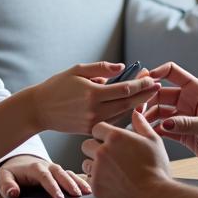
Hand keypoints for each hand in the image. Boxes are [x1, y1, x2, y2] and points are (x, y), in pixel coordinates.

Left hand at [0, 155, 90, 197]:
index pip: (43, 175)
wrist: (18, 163)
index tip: (58, 197)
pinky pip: (72, 175)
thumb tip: (13, 193)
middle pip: (60, 173)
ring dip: (78, 182)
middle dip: (69, 183)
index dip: (51, 185)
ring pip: (68, 173)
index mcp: (34, 167)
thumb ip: (6, 185)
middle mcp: (47, 166)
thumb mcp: (4, 177)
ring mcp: (55, 169)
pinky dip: (81, 180)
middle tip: (77, 195)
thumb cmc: (13, 172)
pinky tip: (90, 188)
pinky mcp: (61, 173)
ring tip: (88, 192)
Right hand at [30, 62, 157, 135]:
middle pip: (128, 103)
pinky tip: (132, 107)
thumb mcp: (77, 70)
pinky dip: (124, 114)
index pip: (124, 89)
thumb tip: (123, 67)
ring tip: (148, 95)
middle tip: (157, 87)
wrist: (39, 109)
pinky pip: (113, 122)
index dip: (141, 83)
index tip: (151, 77)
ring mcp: (93, 123)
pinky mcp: (90, 130)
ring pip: (123, 115)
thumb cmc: (57, 86)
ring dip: (137, 105)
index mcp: (92, 93)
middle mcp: (95, 110)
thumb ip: (101, 68)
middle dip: (145, 95)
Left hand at [80, 110, 171, 197]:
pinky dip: (98, 180)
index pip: (97, 128)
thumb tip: (136, 113)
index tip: (110, 141)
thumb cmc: (156, 171)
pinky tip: (112, 183)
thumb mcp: (154, 141)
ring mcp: (96, 169)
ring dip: (94, 165)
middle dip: (96, 149)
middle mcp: (102, 151)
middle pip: (87, 144)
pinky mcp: (95, 186)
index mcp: (115, 137)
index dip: (103, 134)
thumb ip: (141, 124)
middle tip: (111, 157)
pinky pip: (89, 179)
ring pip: (85, 162)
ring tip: (112, 171)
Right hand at [143, 62, 197, 168]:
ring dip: (148, 115)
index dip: (157, 73)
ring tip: (138, 124)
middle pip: (160, 93)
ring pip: (158, 110)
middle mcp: (187, 100)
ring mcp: (182, 115)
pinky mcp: (179, 130)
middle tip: (136, 109)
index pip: (172, 72)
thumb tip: (164, 124)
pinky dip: (153, 130)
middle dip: (147, 99)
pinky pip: (161, 127)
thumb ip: (186, 124)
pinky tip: (146, 134)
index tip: (144, 81)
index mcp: (196, 90)